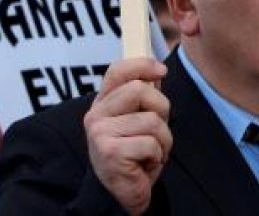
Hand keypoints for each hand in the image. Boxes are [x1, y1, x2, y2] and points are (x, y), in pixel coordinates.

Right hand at [84, 58, 171, 214]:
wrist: (122, 193)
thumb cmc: (134, 154)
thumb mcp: (138, 121)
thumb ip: (143, 97)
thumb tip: (157, 71)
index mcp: (103, 104)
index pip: (117, 70)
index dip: (142, 65)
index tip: (162, 70)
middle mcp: (96, 116)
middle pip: (141, 90)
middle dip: (161, 110)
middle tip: (156, 131)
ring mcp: (100, 133)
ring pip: (151, 120)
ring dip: (162, 139)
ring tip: (150, 152)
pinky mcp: (110, 152)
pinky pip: (151, 143)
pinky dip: (157, 156)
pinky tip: (145, 164)